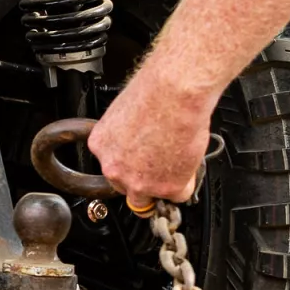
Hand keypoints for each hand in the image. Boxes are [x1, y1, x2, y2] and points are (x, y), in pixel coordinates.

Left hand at [87, 56, 216, 207]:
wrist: (176, 92)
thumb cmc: (155, 92)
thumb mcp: (126, 112)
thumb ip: (126, 135)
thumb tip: (138, 141)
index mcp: (101, 145)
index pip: (111, 167)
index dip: (130, 165)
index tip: (139, 163)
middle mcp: (114, 167)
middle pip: (126, 187)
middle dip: (143, 179)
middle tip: (160, 166)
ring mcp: (139, 181)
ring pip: (149, 198)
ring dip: (161, 188)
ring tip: (175, 167)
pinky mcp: (166, 187)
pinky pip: (178, 194)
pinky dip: (186, 183)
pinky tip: (188, 164)